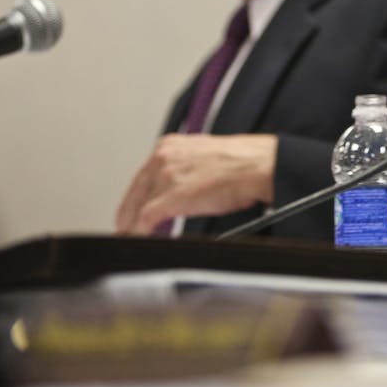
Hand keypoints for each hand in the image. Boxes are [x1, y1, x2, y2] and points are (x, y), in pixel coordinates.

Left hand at [115, 133, 277, 234]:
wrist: (260, 166)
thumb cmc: (244, 163)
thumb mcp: (206, 157)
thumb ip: (186, 170)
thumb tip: (180, 190)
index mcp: (171, 146)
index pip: (142, 177)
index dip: (134, 198)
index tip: (132, 211)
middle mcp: (163, 157)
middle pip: (134, 193)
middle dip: (128, 215)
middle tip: (126, 230)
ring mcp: (166, 176)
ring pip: (136, 207)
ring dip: (132, 226)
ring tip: (133, 238)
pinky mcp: (172, 196)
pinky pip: (145, 219)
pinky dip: (139, 233)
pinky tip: (140, 240)